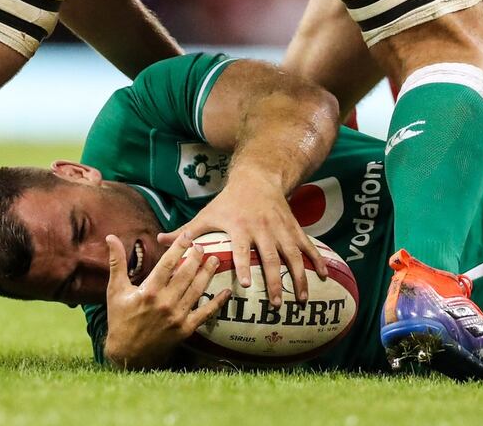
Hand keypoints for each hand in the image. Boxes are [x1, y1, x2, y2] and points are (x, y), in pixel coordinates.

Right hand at [103, 234, 229, 368]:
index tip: (187, 235)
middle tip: (203, 246)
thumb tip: (110, 237)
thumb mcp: (115, 290)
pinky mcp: (185, 329)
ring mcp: (177, 316)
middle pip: (186, 275)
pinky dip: (217, 302)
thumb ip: (117, 262)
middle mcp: (165, 303)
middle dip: (196, 258)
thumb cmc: (120, 318)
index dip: (178, 248)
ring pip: (197, 290)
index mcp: (148, 291)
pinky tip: (226, 291)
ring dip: (208, 274)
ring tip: (215, 260)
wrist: (128, 353)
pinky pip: (205, 313)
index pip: (167, 264)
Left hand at [158, 171, 328, 307]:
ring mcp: (281, 229)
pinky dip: (318, 261)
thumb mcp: (206, 213)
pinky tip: (324, 278)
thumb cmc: (228, 201)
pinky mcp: (294, 228)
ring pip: (293, 255)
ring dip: (298, 278)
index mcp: (240, 227)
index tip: (248, 285)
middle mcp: (263, 229)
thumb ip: (185, 231)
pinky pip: (308, 246)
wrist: (258, 178)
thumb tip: (158, 241)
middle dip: (274, 282)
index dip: (245, 265)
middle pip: (270, 258)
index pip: (242, 249)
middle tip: (275, 304)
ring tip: (300, 299)